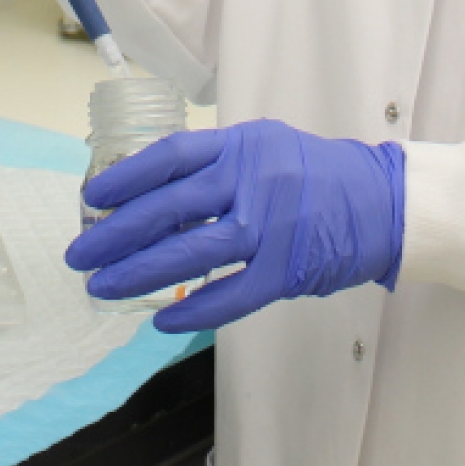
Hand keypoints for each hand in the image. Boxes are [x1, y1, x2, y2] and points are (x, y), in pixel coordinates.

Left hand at [64, 121, 405, 333]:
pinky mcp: (288, 268)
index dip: (126, 176)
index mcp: (242, 145)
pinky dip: (196, 309)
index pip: (172, 156)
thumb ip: (217, 168)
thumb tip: (154, 200)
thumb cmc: (318, 175)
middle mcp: (252, 180)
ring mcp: (271, 226)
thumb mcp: (265, 149)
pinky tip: (163, 320)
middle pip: (170, 207)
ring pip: (193, 251)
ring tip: (103, 287)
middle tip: (79, 254)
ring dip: (141, 272)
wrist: (385, 202)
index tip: (91, 197)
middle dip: (116, 233)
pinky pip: (233, 294)